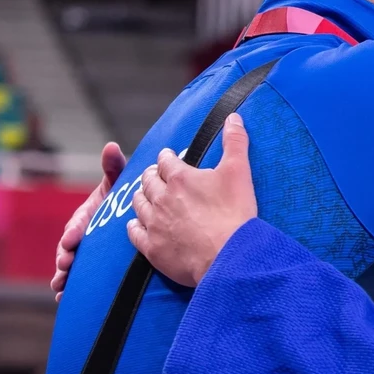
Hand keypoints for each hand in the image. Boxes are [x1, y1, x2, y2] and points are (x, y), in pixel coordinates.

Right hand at [52, 142, 126, 301]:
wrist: (131, 218)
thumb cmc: (121, 199)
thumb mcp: (117, 184)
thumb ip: (114, 168)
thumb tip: (112, 146)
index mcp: (85, 216)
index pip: (77, 224)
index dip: (74, 231)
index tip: (73, 238)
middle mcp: (79, 236)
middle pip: (67, 248)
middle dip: (64, 256)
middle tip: (65, 263)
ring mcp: (82, 253)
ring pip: (68, 266)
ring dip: (62, 276)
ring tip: (59, 287)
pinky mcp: (87, 268)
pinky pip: (76, 279)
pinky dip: (67, 289)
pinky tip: (62, 299)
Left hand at [128, 114, 256, 286]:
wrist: (229, 256)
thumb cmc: (235, 214)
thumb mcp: (239, 172)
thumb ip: (235, 142)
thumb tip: (234, 117)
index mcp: (180, 178)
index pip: (165, 160)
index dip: (166, 158)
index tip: (168, 158)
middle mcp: (162, 198)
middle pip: (147, 180)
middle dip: (151, 175)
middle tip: (156, 176)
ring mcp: (155, 223)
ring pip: (138, 204)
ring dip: (142, 197)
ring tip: (147, 196)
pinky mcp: (153, 248)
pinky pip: (134, 232)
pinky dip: (134, 226)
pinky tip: (137, 225)